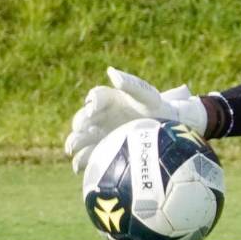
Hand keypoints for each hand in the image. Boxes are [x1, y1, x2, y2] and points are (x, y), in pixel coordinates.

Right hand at [64, 67, 207, 173]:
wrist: (167, 129)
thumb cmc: (157, 107)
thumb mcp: (147, 96)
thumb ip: (131, 85)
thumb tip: (110, 71)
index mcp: (109, 99)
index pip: (95, 97)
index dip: (92, 102)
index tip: (93, 110)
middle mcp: (99, 116)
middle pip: (82, 119)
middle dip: (79, 125)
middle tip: (81, 130)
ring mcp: (98, 134)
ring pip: (80, 138)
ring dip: (74, 143)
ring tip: (73, 149)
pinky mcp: (101, 150)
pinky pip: (87, 156)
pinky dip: (81, 161)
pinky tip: (80, 168)